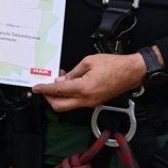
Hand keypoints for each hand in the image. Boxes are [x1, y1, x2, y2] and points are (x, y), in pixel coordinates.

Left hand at [31, 53, 146, 111]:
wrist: (131, 72)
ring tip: (58, 81)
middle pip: (60, 106)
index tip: (36, 88)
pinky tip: (69, 84)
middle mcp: (86, 100)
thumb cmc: (115, 65)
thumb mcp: (89, 61)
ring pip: (68, 106)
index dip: (45, 90)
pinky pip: (77, 102)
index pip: (58, 91)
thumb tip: (61, 80)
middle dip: (49, 98)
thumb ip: (73, 73)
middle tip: (44, 88)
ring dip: (59, 96)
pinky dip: (69, 95)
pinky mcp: (94, 102)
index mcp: (84, 88)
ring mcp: (91, 103)